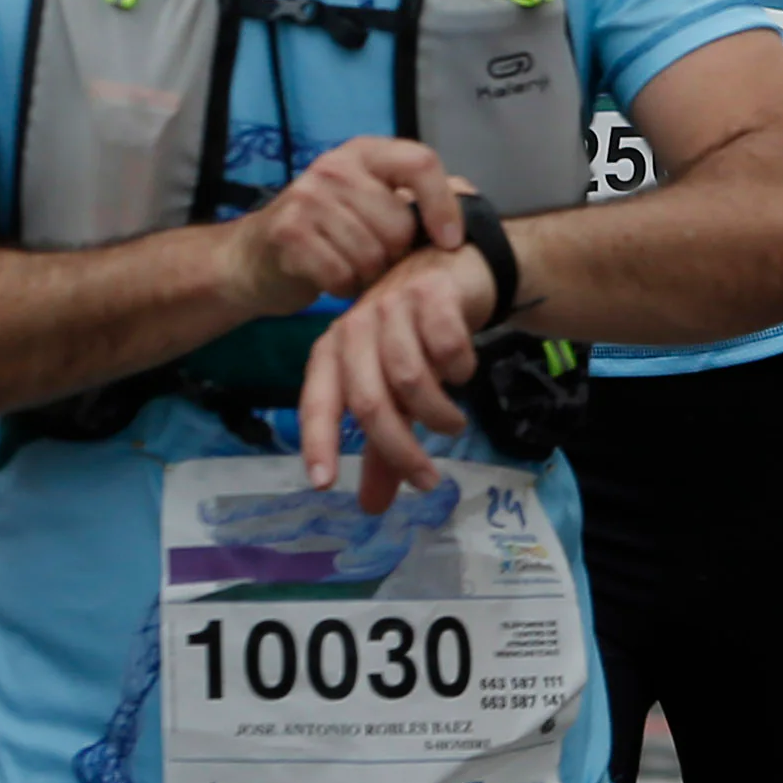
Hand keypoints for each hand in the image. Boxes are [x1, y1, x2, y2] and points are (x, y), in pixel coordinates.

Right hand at [229, 134, 465, 319]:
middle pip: (399, 222)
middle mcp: (335, 165)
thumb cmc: (327, 232)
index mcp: (365, 151)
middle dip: (396, 255)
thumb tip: (470, 195)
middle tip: (378, 261)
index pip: (421, 163)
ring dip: (369, 275)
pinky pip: (342, 273)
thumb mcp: (371, 202)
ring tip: (354, 269)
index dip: (444, 206)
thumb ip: (416, 198)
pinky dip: (344, 287)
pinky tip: (334, 279)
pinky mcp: (289, 232)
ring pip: (372, 253)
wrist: (254, 259)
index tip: (450, 242)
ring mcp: (308, 196)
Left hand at [298, 243, 497, 508]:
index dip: (318, 441)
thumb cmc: (417, 337)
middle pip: (369, 400)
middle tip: (428, 481)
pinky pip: (446, 348)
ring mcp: (391, 305)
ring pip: (409, 378)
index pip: (317, 401)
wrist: (459, 274)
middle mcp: (355, 326)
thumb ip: (381, 447)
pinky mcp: (431, 293)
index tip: (323, 483)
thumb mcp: (395, 391)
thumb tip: (372, 508)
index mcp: (334, 351)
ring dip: (437, 413)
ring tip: (453, 424)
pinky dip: (460, 369)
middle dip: (400, 449)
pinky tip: (465, 372)